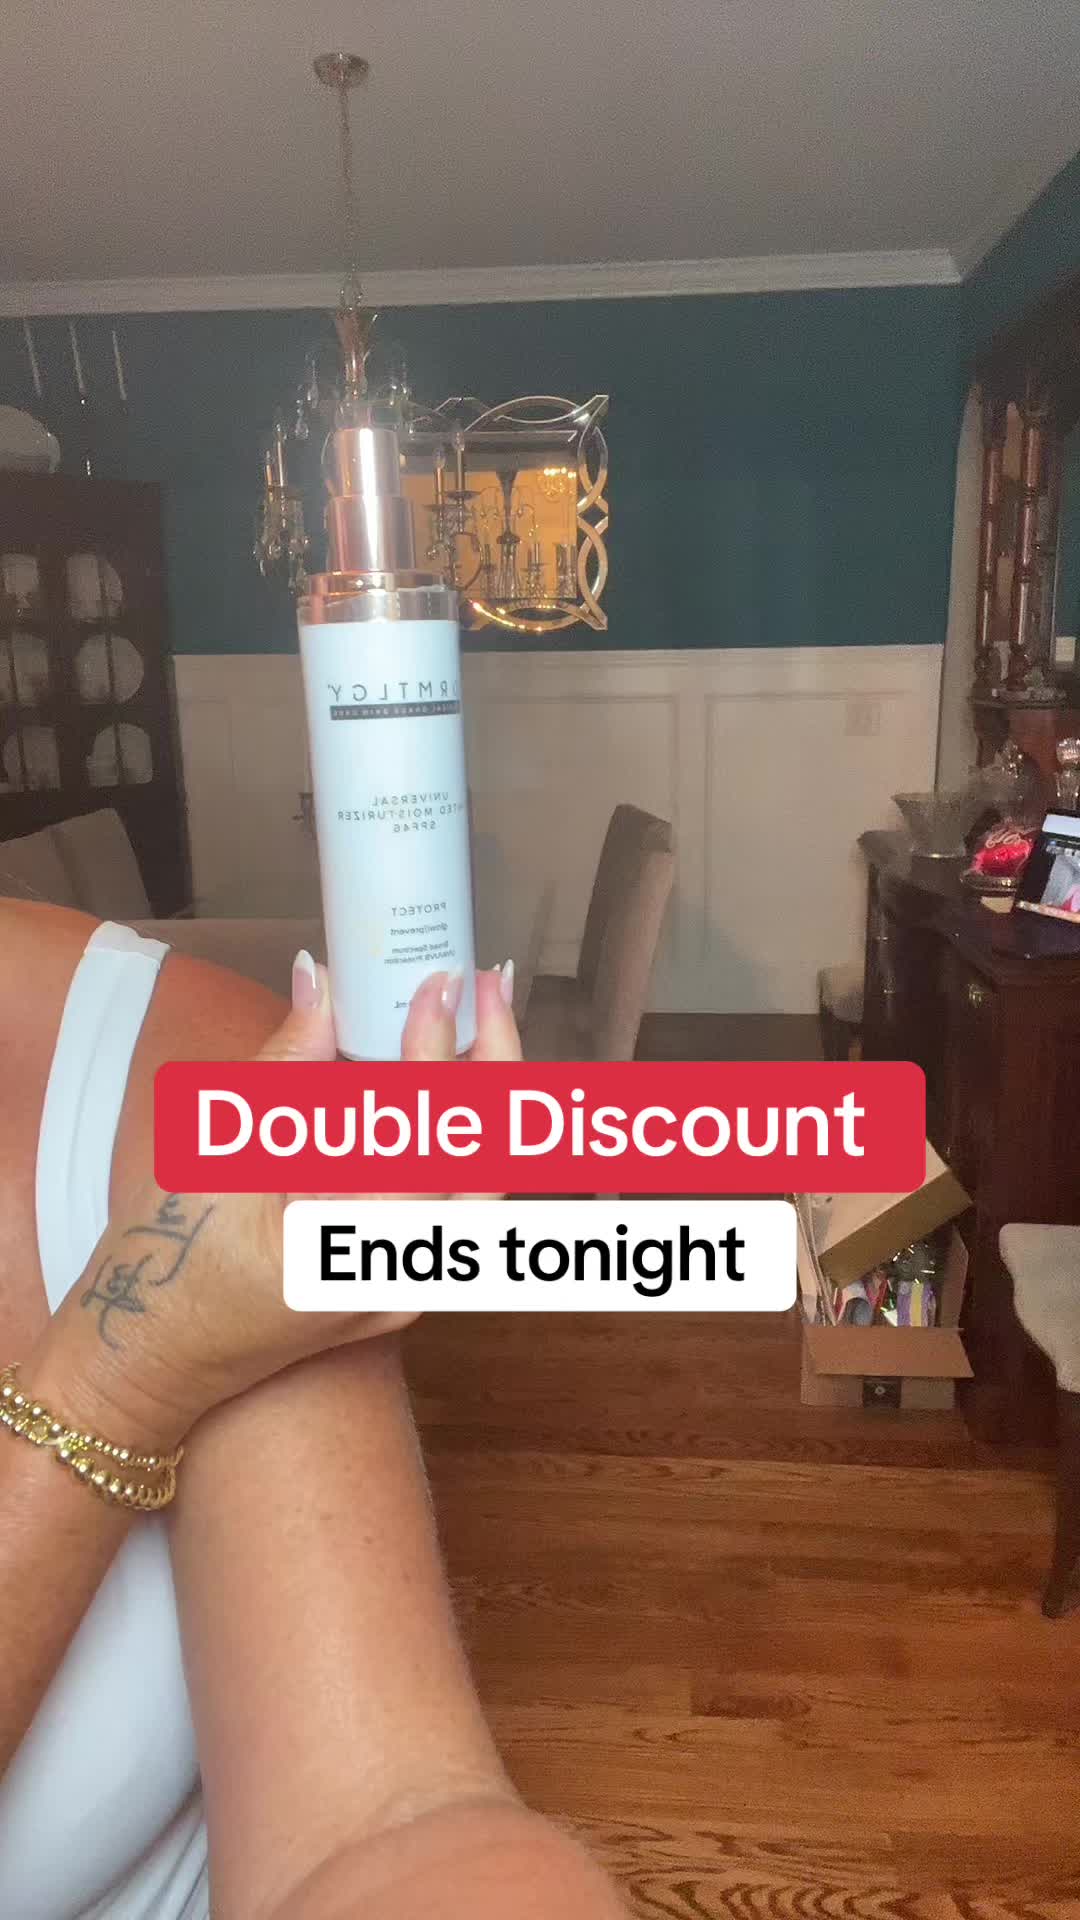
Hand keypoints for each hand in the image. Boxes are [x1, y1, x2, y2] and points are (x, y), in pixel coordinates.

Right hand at [36, 961, 520, 1448]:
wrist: (146, 1364)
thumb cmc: (167, 1275)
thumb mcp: (220, 1162)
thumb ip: (284, 1071)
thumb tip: (321, 983)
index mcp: (368, 1256)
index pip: (436, 1142)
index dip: (443, 1052)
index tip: (438, 988)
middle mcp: (407, 1278)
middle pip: (487, 1157)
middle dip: (496, 1062)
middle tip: (488, 984)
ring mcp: (407, 1278)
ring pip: (473, 1175)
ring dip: (479, 1091)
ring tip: (477, 1014)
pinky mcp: (391, 1266)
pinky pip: (438, 1192)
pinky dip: (443, 1127)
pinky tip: (433, 1071)